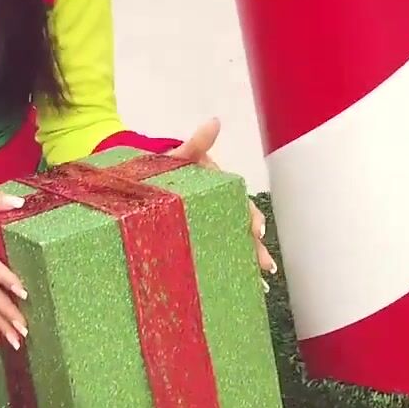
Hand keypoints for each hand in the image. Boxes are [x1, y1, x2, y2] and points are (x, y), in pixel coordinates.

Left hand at [167, 117, 277, 275]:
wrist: (143, 182)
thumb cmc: (166, 168)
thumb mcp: (179, 156)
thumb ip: (196, 144)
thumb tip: (214, 122)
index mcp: (220, 192)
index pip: (241, 205)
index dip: (251, 217)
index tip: (257, 230)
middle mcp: (220, 209)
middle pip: (242, 229)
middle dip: (257, 247)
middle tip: (265, 265)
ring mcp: (210, 224)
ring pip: (234, 243)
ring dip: (249, 261)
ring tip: (260, 283)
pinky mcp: (197, 238)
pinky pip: (215, 253)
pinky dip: (229, 267)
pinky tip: (240, 285)